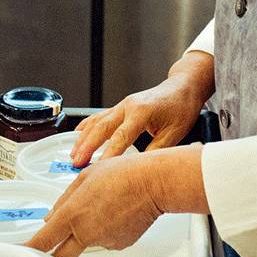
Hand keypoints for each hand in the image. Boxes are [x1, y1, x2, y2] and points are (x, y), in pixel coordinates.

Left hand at [25, 144, 207, 256]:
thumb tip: (51, 217)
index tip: (20, 254)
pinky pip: (105, 239)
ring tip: (104, 205)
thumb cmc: (122, 174)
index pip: (43, 241)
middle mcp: (86, 233)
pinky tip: (117, 211)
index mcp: (72, 215)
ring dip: (87, 230)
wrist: (154, 183)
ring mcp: (104, 241)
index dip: (29, 250)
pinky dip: (106, 229)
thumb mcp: (84, 177)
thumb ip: (64, 199)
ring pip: (86, 241)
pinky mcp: (120, 244)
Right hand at [69, 50, 214, 166]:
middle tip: (76, 163)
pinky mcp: (122, 106)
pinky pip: (100, 116)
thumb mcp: (175, 133)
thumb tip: (141, 169)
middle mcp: (129, 106)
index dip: (109, 154)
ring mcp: (123, 105)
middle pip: (102, 127)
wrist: (183, 88)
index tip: (98, 168)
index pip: (121, 137)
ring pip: (97, 121)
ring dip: (83, 138)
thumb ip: (156, 151)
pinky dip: (87, 126)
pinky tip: (78, 134)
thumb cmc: (181, 108)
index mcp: (142, 112)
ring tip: (74, 155)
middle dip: (87, 146)